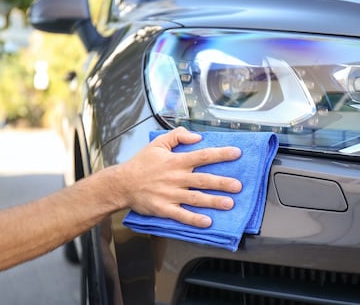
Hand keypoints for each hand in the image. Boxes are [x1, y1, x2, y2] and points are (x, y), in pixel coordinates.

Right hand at [117, 127, 241, 227]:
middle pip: (203, 180)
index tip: (236, 153)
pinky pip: (181, 215)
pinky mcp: (164, 209)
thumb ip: (177, 136)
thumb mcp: (157, 143)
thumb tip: (197, 136)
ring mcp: (170, 194)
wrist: (121, 184)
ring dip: (213, 201)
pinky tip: (207, 222)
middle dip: (222, 183)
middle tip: (238, 185)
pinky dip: (194, 219)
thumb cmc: (140, 164)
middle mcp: (176, 178)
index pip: (203, 156)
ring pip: (196, 198)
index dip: (220, 154)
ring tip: (229, 204)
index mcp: (176, 161)